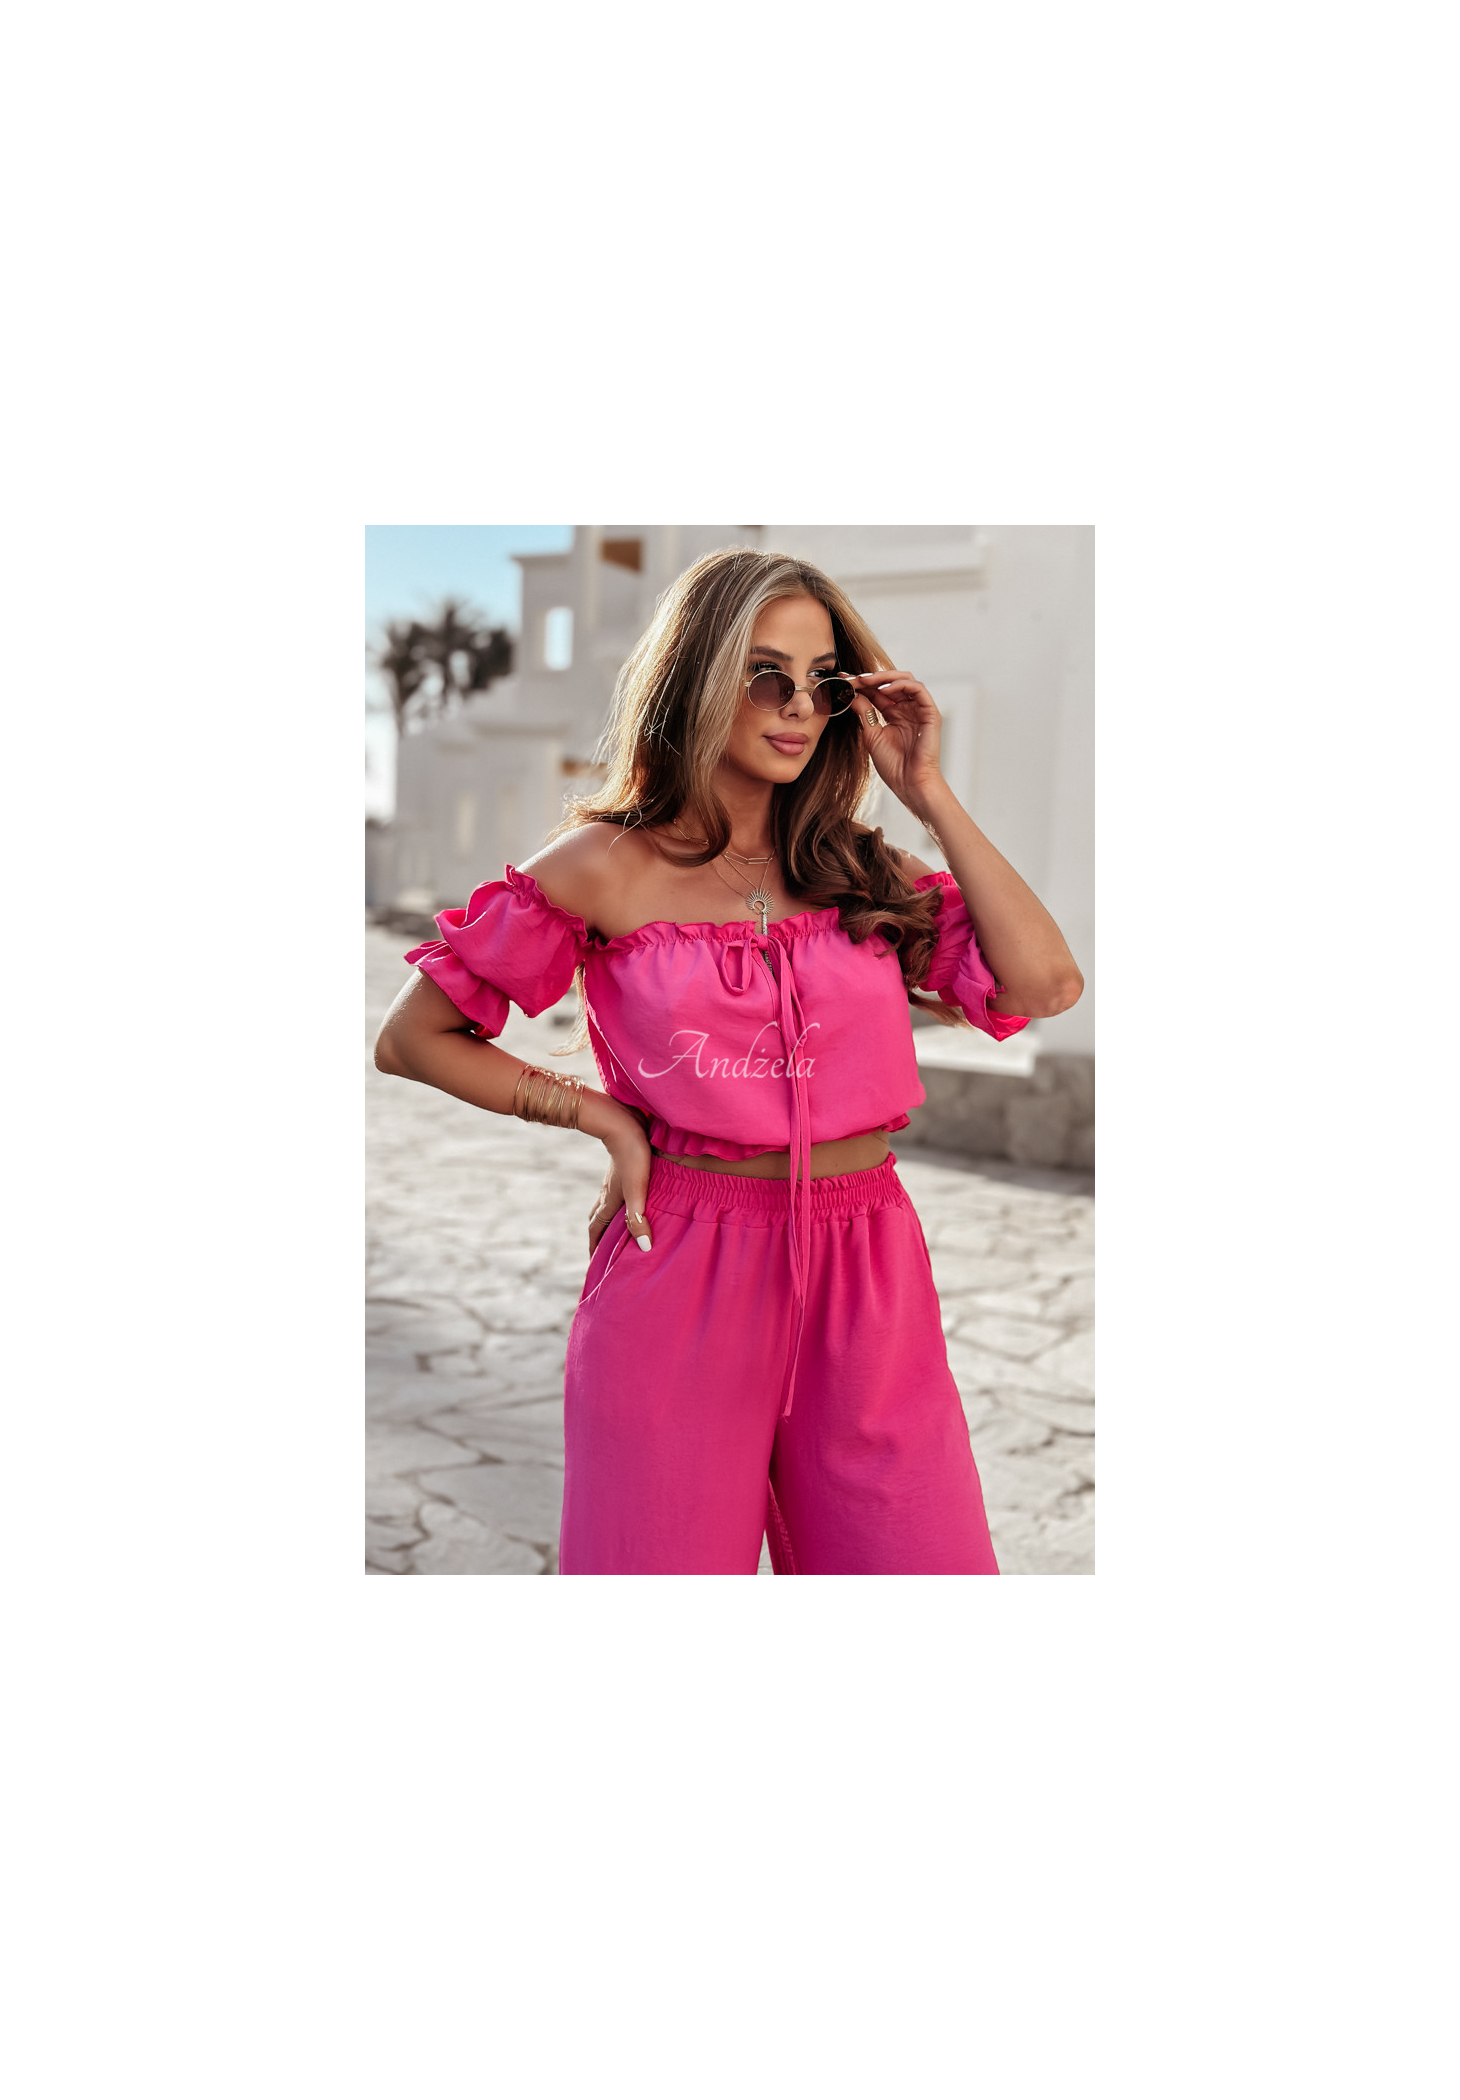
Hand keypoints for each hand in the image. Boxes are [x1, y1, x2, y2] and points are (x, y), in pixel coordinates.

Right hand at [582, 1096, 653, 1255]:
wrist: (623, 1121)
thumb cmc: (633, 1154)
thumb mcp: (638, 1188)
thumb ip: (638, 1217)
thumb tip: (643, 1247)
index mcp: (610, 1201)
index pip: (597, 1230)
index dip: (596, 1249)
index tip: (594, 1265)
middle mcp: (608, 1192)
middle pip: (597, 1220)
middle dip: (597, 1238)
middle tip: (601, 1252)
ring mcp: (612, 1179)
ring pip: (604, 1205)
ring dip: (605, 1220)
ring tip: (613, 1229)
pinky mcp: (620, 1168)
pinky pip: (613, 1191)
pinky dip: (615, 1203)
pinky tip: (626, 1198)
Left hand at [849, 670, 944, 813]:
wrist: (910, 783)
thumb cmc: (893, 765)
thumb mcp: (871, 734)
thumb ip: (864, 712)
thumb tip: (851, 693)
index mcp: (894, 714)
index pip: (877, 692)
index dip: (860, 684)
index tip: (842, 680)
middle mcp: (907, 708)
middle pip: (890, 682)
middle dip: (870, 678)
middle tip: (853, 678)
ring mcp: (919, 709)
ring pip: (905, 680)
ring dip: (884, 677)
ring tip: (866, 681)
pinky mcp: (930, 712)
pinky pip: (918, 689)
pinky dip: (901, 685)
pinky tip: (885, 689)